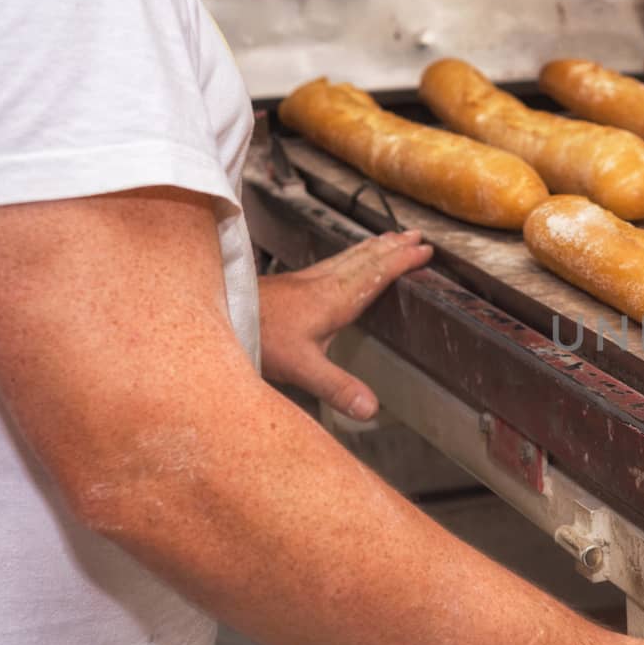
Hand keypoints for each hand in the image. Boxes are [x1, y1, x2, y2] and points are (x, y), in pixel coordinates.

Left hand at [258, 230, 432, 419]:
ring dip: (374, 247)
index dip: (402, 261)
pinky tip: (346, 261)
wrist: (219, 315)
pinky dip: (351, 255)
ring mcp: (307, 281)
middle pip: (366, 258)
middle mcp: (324, 284)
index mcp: (334, 299)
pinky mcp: (293, 283)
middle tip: (415, 236)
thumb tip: (370, 408)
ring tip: (390, 239)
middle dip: (393, 246)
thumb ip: (337, 386)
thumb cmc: (258, 337)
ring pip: (349, 256)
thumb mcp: (302, 368)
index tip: (424, 251)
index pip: (376, 273)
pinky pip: (333, 262)